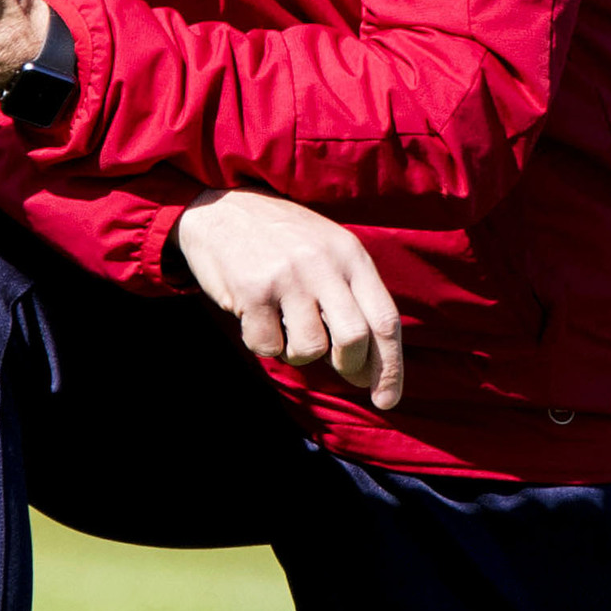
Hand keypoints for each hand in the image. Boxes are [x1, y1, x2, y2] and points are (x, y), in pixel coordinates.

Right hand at [172, 190, 404, 409]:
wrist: (220, 210)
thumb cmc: (282, 242)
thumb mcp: (328, 253)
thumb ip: (351, 299)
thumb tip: (366, 371)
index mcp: (352, 255)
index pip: (385, 320)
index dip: (390, 368)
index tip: (387, 401)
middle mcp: (324, 264)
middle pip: (355, 339)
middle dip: (349, 366)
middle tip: (337, 368)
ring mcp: (289, 277)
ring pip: (310, 348)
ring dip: (299, 353)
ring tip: (286, 326)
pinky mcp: (253, 291)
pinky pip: (268, 347)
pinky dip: (265, 345)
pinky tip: (257, 319)